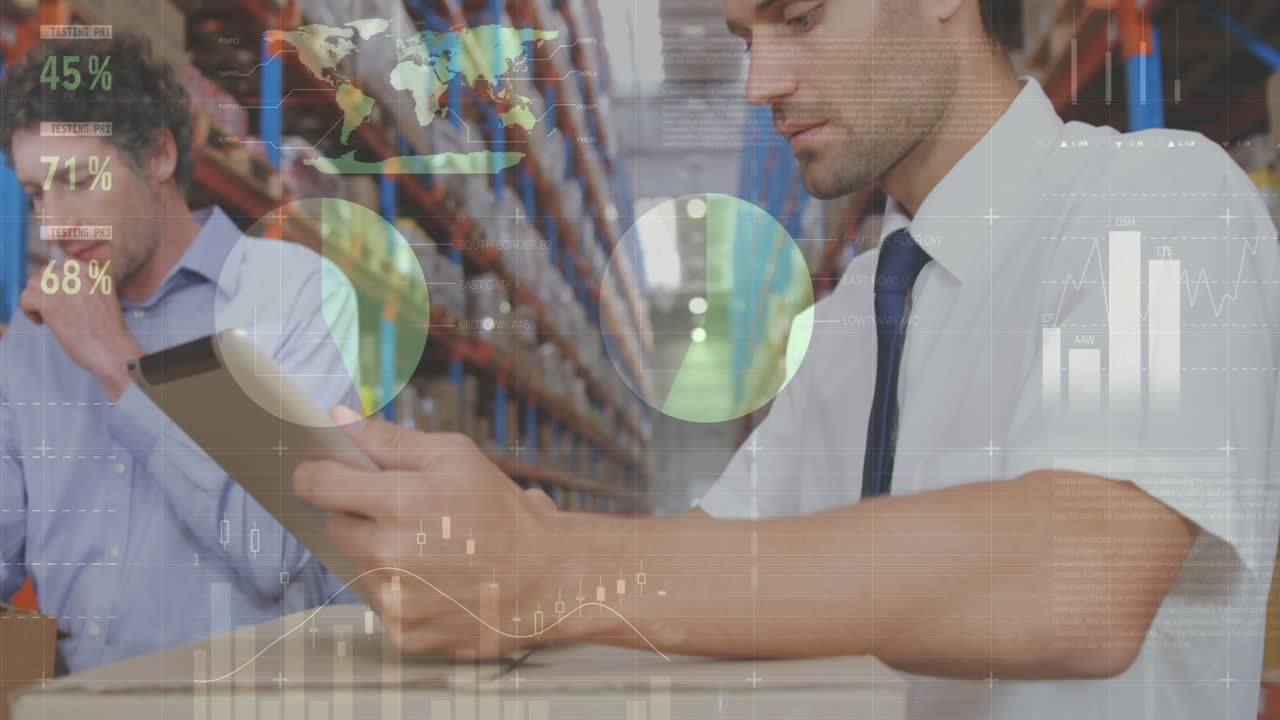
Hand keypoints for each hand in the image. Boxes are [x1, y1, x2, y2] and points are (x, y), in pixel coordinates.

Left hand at [19, 262, 140, 400]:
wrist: (111, 349)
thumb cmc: (110, 332)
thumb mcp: (107, 299)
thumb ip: (88, 287)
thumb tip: (62, 288)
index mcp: (97, 273)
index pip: (68, 263)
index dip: (61, 279)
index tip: (64, 294)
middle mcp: (80, 275)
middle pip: (48, 271)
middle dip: (47, 287)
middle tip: (54, 306)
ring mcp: (64, 287)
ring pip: (34, 281)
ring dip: (36, 297)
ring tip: (45, 314)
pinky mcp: (50, 303)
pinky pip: (26, 297)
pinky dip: (28, 310)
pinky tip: (41, 321)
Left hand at [294, 407, 564, 657]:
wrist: (544, 580)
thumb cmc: (501, 514)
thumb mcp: (455, 458)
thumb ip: (390, 440)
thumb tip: (337, 418)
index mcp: (399, 502)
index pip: (318, 484)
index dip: (314, 472)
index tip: (320, 471)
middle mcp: (388, 553)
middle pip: (334, 525)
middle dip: (358, 513)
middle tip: (403, 511)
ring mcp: (392, 597)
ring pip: (356, 564)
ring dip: (379, 552)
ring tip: (428, 548)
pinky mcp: (400, 631)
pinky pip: (377, 600)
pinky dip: (397, 588)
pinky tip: (433, 579)